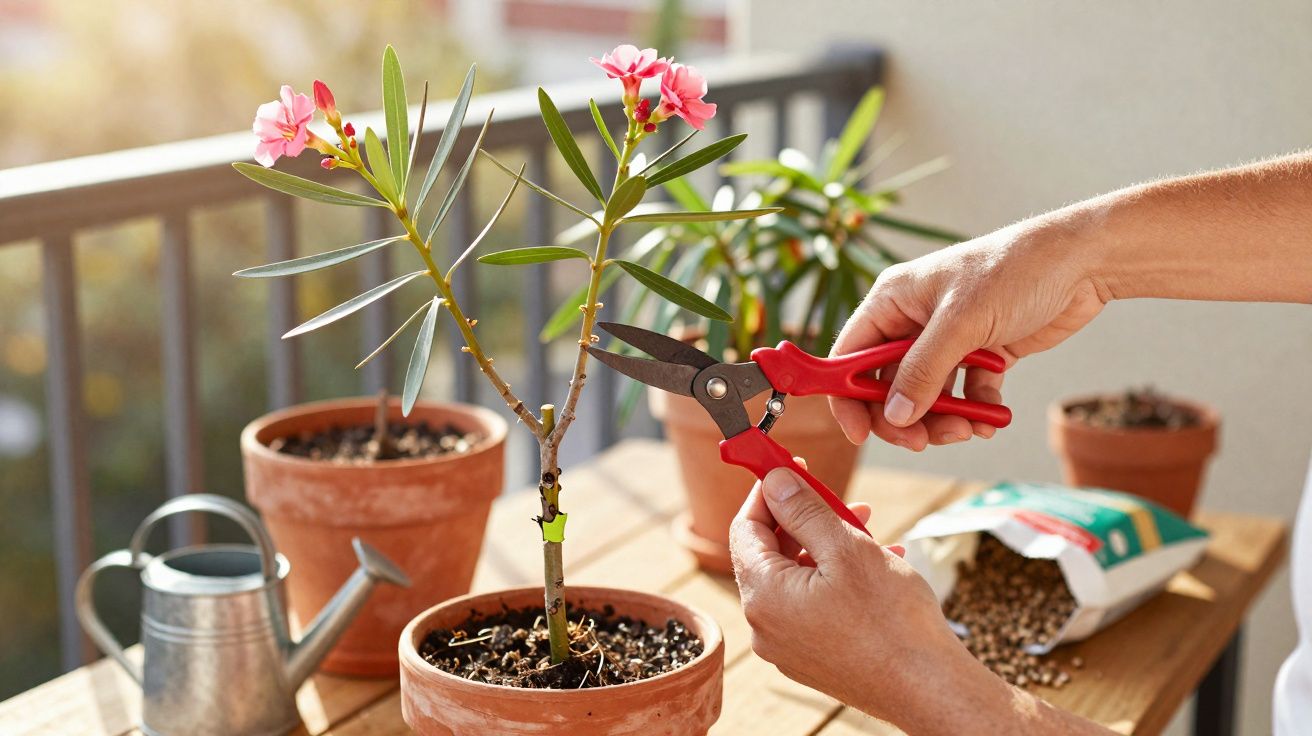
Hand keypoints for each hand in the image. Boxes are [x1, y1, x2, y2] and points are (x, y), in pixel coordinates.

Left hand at [729, 466, 985, 730]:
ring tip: (869, 528)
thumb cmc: (891, 620)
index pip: (745, 528)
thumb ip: (803, 509)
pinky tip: (879, 563)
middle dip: (806, 518)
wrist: (930, 690)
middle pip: (772, 553)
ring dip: (829, 546)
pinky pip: (814, 605)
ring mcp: (788, 647)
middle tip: (840, 497)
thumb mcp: (846, 547)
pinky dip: (839, 579)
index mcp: (763, 596)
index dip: (767, 491)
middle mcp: (765, 626)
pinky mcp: (814, 659)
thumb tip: (774, 481)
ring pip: (798, 578)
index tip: (789, 465)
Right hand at [830, 222, 1107, 449]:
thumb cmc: (1016, 270)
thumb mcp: (961, 322)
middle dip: (904, 416)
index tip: (860, 434)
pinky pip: (964, 394)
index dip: (848, 397)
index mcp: (892, 301)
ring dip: (943, 419)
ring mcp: (947, 338)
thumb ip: (923, 371)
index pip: (850, 355)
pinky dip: (974, 410)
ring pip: (927, 395)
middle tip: (923, 441)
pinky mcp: (981, 353)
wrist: (1083, 263)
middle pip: (886, 384)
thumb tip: (894, 415)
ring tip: (968, 428)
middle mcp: (913, 321)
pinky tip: (991, 417)